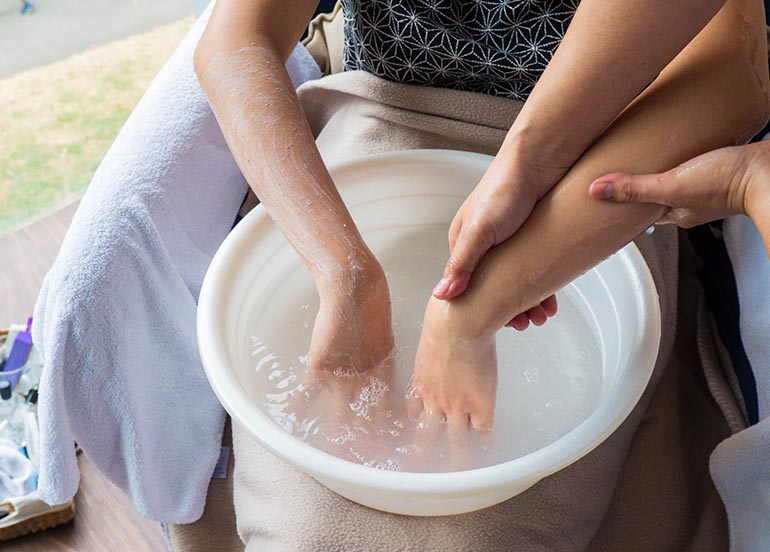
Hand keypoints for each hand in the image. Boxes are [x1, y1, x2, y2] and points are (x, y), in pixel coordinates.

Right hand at [289, 261, 400, 463]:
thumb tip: (384, 376)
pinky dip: (299, 410)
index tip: (390, 454)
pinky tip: (294, 425)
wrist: (354, 289)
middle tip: (367, 467)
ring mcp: (344, 377)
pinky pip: (307, 395)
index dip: (387, 434)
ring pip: (342, 418)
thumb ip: (383, 361)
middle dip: (367, 446)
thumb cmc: (371, 309)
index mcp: (384, 375)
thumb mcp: (385, 339)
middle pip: (367, 422)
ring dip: (339, 439)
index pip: (387, 413)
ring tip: (338, 460)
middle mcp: (366, 381)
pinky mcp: (321, 368)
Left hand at [411, 296, 497, 456]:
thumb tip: (439, 330)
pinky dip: (486, 445)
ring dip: (456, 461)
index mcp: (421, 381)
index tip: (411, 434)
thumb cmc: (444, 315)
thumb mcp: (431, 331)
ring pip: (455, 442)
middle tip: (418, 471)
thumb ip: (434, 342)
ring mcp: (456, 405)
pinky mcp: (480, 405)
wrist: (460, 322)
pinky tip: (489, 452)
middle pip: (426, 435)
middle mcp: (434, 399)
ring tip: (455, 476)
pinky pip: (483, 433)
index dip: (414, 423)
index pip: (414, 409)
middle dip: (422, 455)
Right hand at [433, 152, 560, 328]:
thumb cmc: (505, 189)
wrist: (539, 159)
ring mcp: (507, 238)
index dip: (486, 307)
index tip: (505, 325)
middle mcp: (483, 243)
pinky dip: (543, 281)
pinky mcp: (530, 233)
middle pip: (494, 284)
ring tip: (544, 314)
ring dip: (530, 298)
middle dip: (512, 306)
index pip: (469, 285)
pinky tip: (554, 295)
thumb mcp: (481, 231)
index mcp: (464, 243)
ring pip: (517, 277)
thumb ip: (462, 264)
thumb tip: (441, 296)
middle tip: (530, 323)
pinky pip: (534, 264)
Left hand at [588, 142, 769, 226]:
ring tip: (648, 152)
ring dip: (665, 168)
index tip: (609, 195)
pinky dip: (687, 155)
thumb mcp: (671, 185)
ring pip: (679, 178)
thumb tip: (597, 190)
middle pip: (660, 194)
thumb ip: (635, 188)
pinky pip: (698, 163)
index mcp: (678, 214)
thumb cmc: (729, 183)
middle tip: (624, 168)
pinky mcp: (724, 166)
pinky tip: (682, 143)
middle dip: (643, 182)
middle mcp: (693, 204)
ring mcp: (710, 186)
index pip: (644, 212)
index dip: (626, 204)